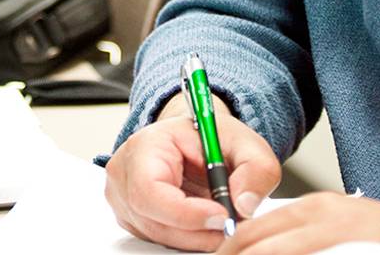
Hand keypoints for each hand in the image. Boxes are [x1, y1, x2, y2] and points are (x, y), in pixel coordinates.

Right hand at [106, 95, 281, 251]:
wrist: (194, 143)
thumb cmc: (210, 140)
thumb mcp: (244, 143)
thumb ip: (255, 169)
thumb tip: (244, 205)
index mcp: (144, 146)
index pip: (149, 189)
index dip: (186, 213)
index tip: (223, 216)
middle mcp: (124, 174)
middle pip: (153, 220)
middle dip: (197, 230)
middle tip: (230, 224)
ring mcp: (124, 200)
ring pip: (158, 235)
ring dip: (195, 236)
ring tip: (221, 218)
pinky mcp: (134, 219)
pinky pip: (160, 238)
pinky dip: (187, 237)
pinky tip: (204, 220)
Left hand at [214, 192, 379, 254]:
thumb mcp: (347, 233)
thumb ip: (307, 239)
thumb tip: (262, 250)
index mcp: (316, 209)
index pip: (253, 230)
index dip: (230, 252)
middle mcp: (320, 217)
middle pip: (253, 243)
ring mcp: (335, 235)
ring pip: (270, 252)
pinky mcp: (348, 248)